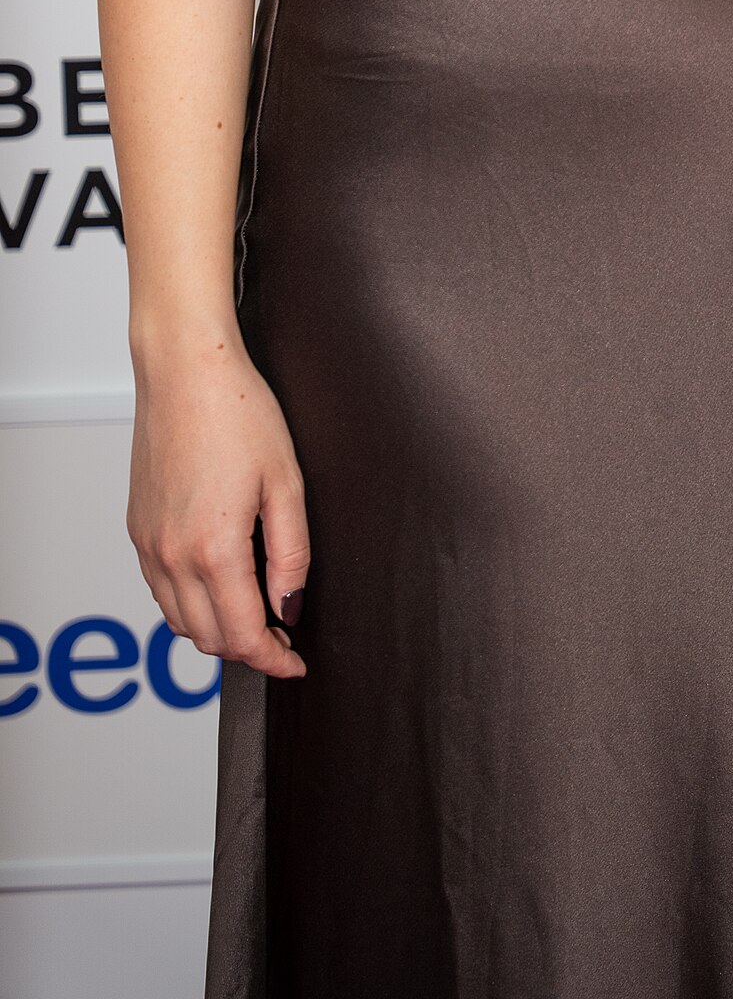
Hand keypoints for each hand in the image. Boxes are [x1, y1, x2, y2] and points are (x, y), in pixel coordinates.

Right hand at [130, 338, 309, 677]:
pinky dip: (188, 604)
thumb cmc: (240, 413)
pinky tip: (218, 583)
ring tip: (254, 613)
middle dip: (247, 648)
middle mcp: (172, 556)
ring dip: (215, 629)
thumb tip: (288, 607)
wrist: (185, 371)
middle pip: (208, 638)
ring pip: (178, 621)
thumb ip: (291, 554)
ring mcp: (149, 544)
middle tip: (282, 635)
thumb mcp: (286, 482)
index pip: (242, 635)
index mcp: (214, 549)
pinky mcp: (137, 529)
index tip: (295, 662)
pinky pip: (160, 590)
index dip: (273, 658)